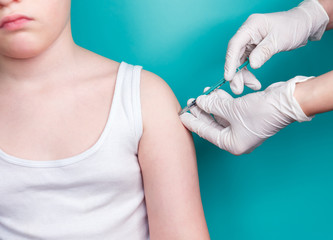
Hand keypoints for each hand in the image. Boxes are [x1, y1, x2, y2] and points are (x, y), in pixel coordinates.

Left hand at [180, 76, 313, 154]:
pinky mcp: (248, 118)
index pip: (205, 132)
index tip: (181, 115)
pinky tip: (216, 94)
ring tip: (202, 95)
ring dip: (212, 105)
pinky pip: (230, 111)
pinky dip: (223, 103)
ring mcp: (242, 129)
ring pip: (221, 116)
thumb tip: (200, 101)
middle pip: (212, 125)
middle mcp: (236, 139)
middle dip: (201, 112)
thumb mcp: (232, 109)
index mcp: (232, 144)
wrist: (287, 102)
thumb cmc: (262, 112)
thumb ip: (213, 106)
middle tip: (190, 103)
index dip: (192, 122)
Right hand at [224, 0, 328, 94]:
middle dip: (236, 73)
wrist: (303, 25)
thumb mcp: (280, 39)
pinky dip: (249, 74)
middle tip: (238, 88)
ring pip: (239, 62)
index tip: (229, 77)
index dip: (230, 62)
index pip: (235, 45)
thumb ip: (264, 51)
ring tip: (252, 86)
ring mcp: (249, 42)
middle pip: (235, 55)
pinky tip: (254, 83)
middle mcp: (247, 34)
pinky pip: (247, 63)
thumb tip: (251, 64)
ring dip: (242, 76)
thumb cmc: (293, 26)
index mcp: (251, 26)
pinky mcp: (253, 49)